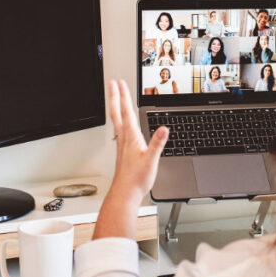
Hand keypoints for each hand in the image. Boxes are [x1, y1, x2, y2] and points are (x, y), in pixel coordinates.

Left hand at [108, 79, 168, 203]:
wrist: (125, 193)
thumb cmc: (136, 179)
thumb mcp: (151, 160)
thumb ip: (157, 143)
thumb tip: (164, 128)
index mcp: (130, 137)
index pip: (126, 111)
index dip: (123, 96)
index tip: (120, 83)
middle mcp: (123, 138)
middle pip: (117, 112)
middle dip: (114, 96)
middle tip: (112, 83)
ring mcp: (121, 144)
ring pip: (116, 120)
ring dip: (115, 106)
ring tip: (114, 97)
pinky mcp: (122, 151)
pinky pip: (118, 129)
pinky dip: (118, 120)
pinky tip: (121, 123)